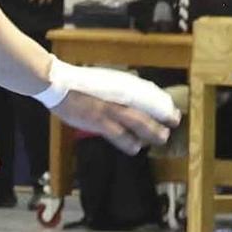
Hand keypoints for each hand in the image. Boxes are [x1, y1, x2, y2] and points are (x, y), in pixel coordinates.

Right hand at [51, 78, 177, 155]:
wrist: (58, 84)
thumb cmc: (79, 83)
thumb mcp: (104, 83)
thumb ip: (117, 92)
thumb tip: (130, 101)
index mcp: (121, 87)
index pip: (149, 96)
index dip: (163, 106)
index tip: (173, 113)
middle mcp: (119, 97)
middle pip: (148, 110)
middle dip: (162, 120)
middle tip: (174, 125)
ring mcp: (110, 110)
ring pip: (138, 123)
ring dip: (151, 132)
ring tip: (160, 139)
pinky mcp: (99, 122)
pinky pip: (118, 135)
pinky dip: (128, 142)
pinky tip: (135, 148)